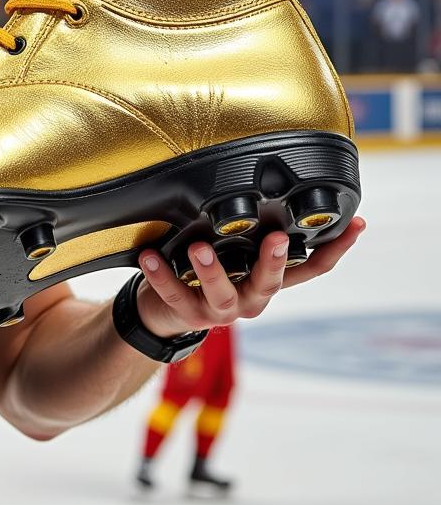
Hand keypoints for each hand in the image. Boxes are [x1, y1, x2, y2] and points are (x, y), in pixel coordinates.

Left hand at [134, 216, 366, 337]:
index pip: (310, 268)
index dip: (336, 249)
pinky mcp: (188, 314)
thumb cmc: (204, 275)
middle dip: (274, 261)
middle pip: (270, 283)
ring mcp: (221, 310)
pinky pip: (174, 293)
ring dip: (211, 270)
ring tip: (199, 248)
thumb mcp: (234, 255)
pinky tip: (149, 256)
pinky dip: (160, 274)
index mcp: (266, 281)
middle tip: (277, 239)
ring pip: (222, 293)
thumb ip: (249, 234)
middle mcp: (251, 298)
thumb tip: (267, 190)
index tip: (355, 224)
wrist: (165, 313)